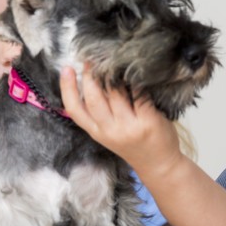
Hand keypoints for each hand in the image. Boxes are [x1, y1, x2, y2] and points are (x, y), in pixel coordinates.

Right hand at [59, 65, 182, 179]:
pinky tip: (136, 73)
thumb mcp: (110, 134)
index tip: (66, 69)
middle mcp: (110, 130)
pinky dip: (136, 82)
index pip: (75, 110)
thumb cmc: (135, 145)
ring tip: (113, 61)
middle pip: (94, 97)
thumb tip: (94, 81)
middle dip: (91, 75)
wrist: (159, 165)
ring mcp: (129, 127)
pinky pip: (139, 94)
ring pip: (115, 93)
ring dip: (113, 74)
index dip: (67, 88)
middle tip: (93, 59)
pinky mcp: (148, 122)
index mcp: (97, 133)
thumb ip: (101, 114)